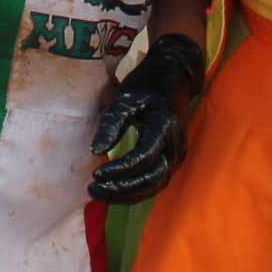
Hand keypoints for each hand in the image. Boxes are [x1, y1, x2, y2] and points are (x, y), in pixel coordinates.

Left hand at [89, 32, 205, 202]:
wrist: (174, 76)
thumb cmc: (146, 84)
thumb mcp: (125, 98)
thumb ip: (111, 124)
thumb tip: (95, 151)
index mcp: (164, 127)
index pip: (143, 158)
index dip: (119, 170)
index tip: (95, 174)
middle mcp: (176, 146)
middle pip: (152, 179)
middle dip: (122, 189)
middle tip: (94, 190)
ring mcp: (177, 154)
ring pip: (156, 184)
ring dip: (129, 194)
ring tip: (101, 194)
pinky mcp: (173, 158)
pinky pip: (157, 180)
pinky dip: (137, 189)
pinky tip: (116, 190)